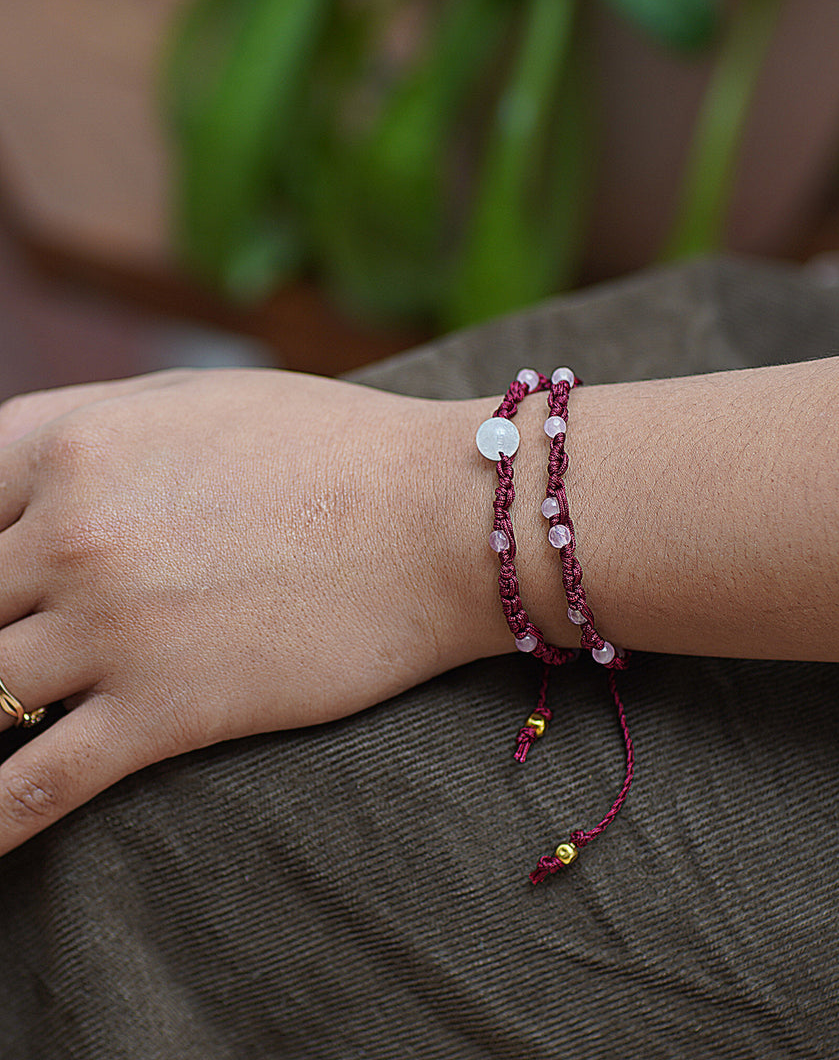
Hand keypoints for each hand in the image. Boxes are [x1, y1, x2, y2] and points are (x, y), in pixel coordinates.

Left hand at [0, 368, 501, 854]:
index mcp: (77, 447)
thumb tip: (24, 483)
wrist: (445, 518)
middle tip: (14, 649)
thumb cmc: (337, 449)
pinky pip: (35, 784)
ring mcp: (115, 628)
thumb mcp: (198, 403)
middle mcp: (74, 536)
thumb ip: (92, 432)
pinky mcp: (168, 710)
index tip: (0, 589)